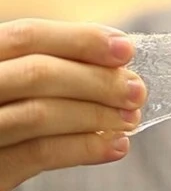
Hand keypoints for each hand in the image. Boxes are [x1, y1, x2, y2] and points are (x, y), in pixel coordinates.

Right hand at [0, 19, 146, 190]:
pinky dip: (85, 148)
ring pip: (39, 113)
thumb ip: (55, 73)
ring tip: (131, 120)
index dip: (80, 40)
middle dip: (97, 81)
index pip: (27, 37)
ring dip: (96, 115)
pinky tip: (115, 147)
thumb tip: (119, 63)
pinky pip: (39, 154)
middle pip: (36, 72)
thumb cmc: (8, 128)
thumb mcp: (21, 90)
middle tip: (137, 92)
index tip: (126, 50)